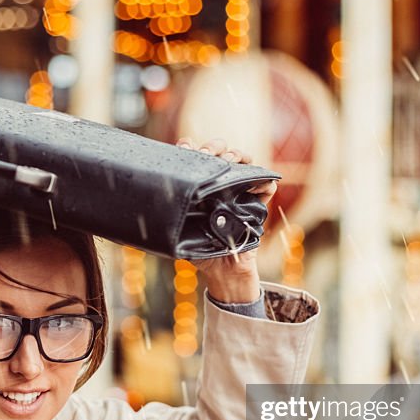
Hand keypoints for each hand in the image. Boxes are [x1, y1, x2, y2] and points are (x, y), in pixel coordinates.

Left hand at [176, 138, 276, 303]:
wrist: (222, 271)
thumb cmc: (200, 249)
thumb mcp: (181, 229)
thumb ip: (173, 214)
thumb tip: (153, 198)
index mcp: (201, 187)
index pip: (196, 159)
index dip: (191, 148)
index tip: (185, 147)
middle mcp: (221, 185)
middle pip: (220, 153)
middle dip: (214, 147)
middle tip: (208, 154)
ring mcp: (241, 192)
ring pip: (244, 162)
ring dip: (237, 155)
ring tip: (230, 159)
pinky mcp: (258, 205)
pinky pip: (266, 186)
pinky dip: (263, 179)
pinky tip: (254, 178)